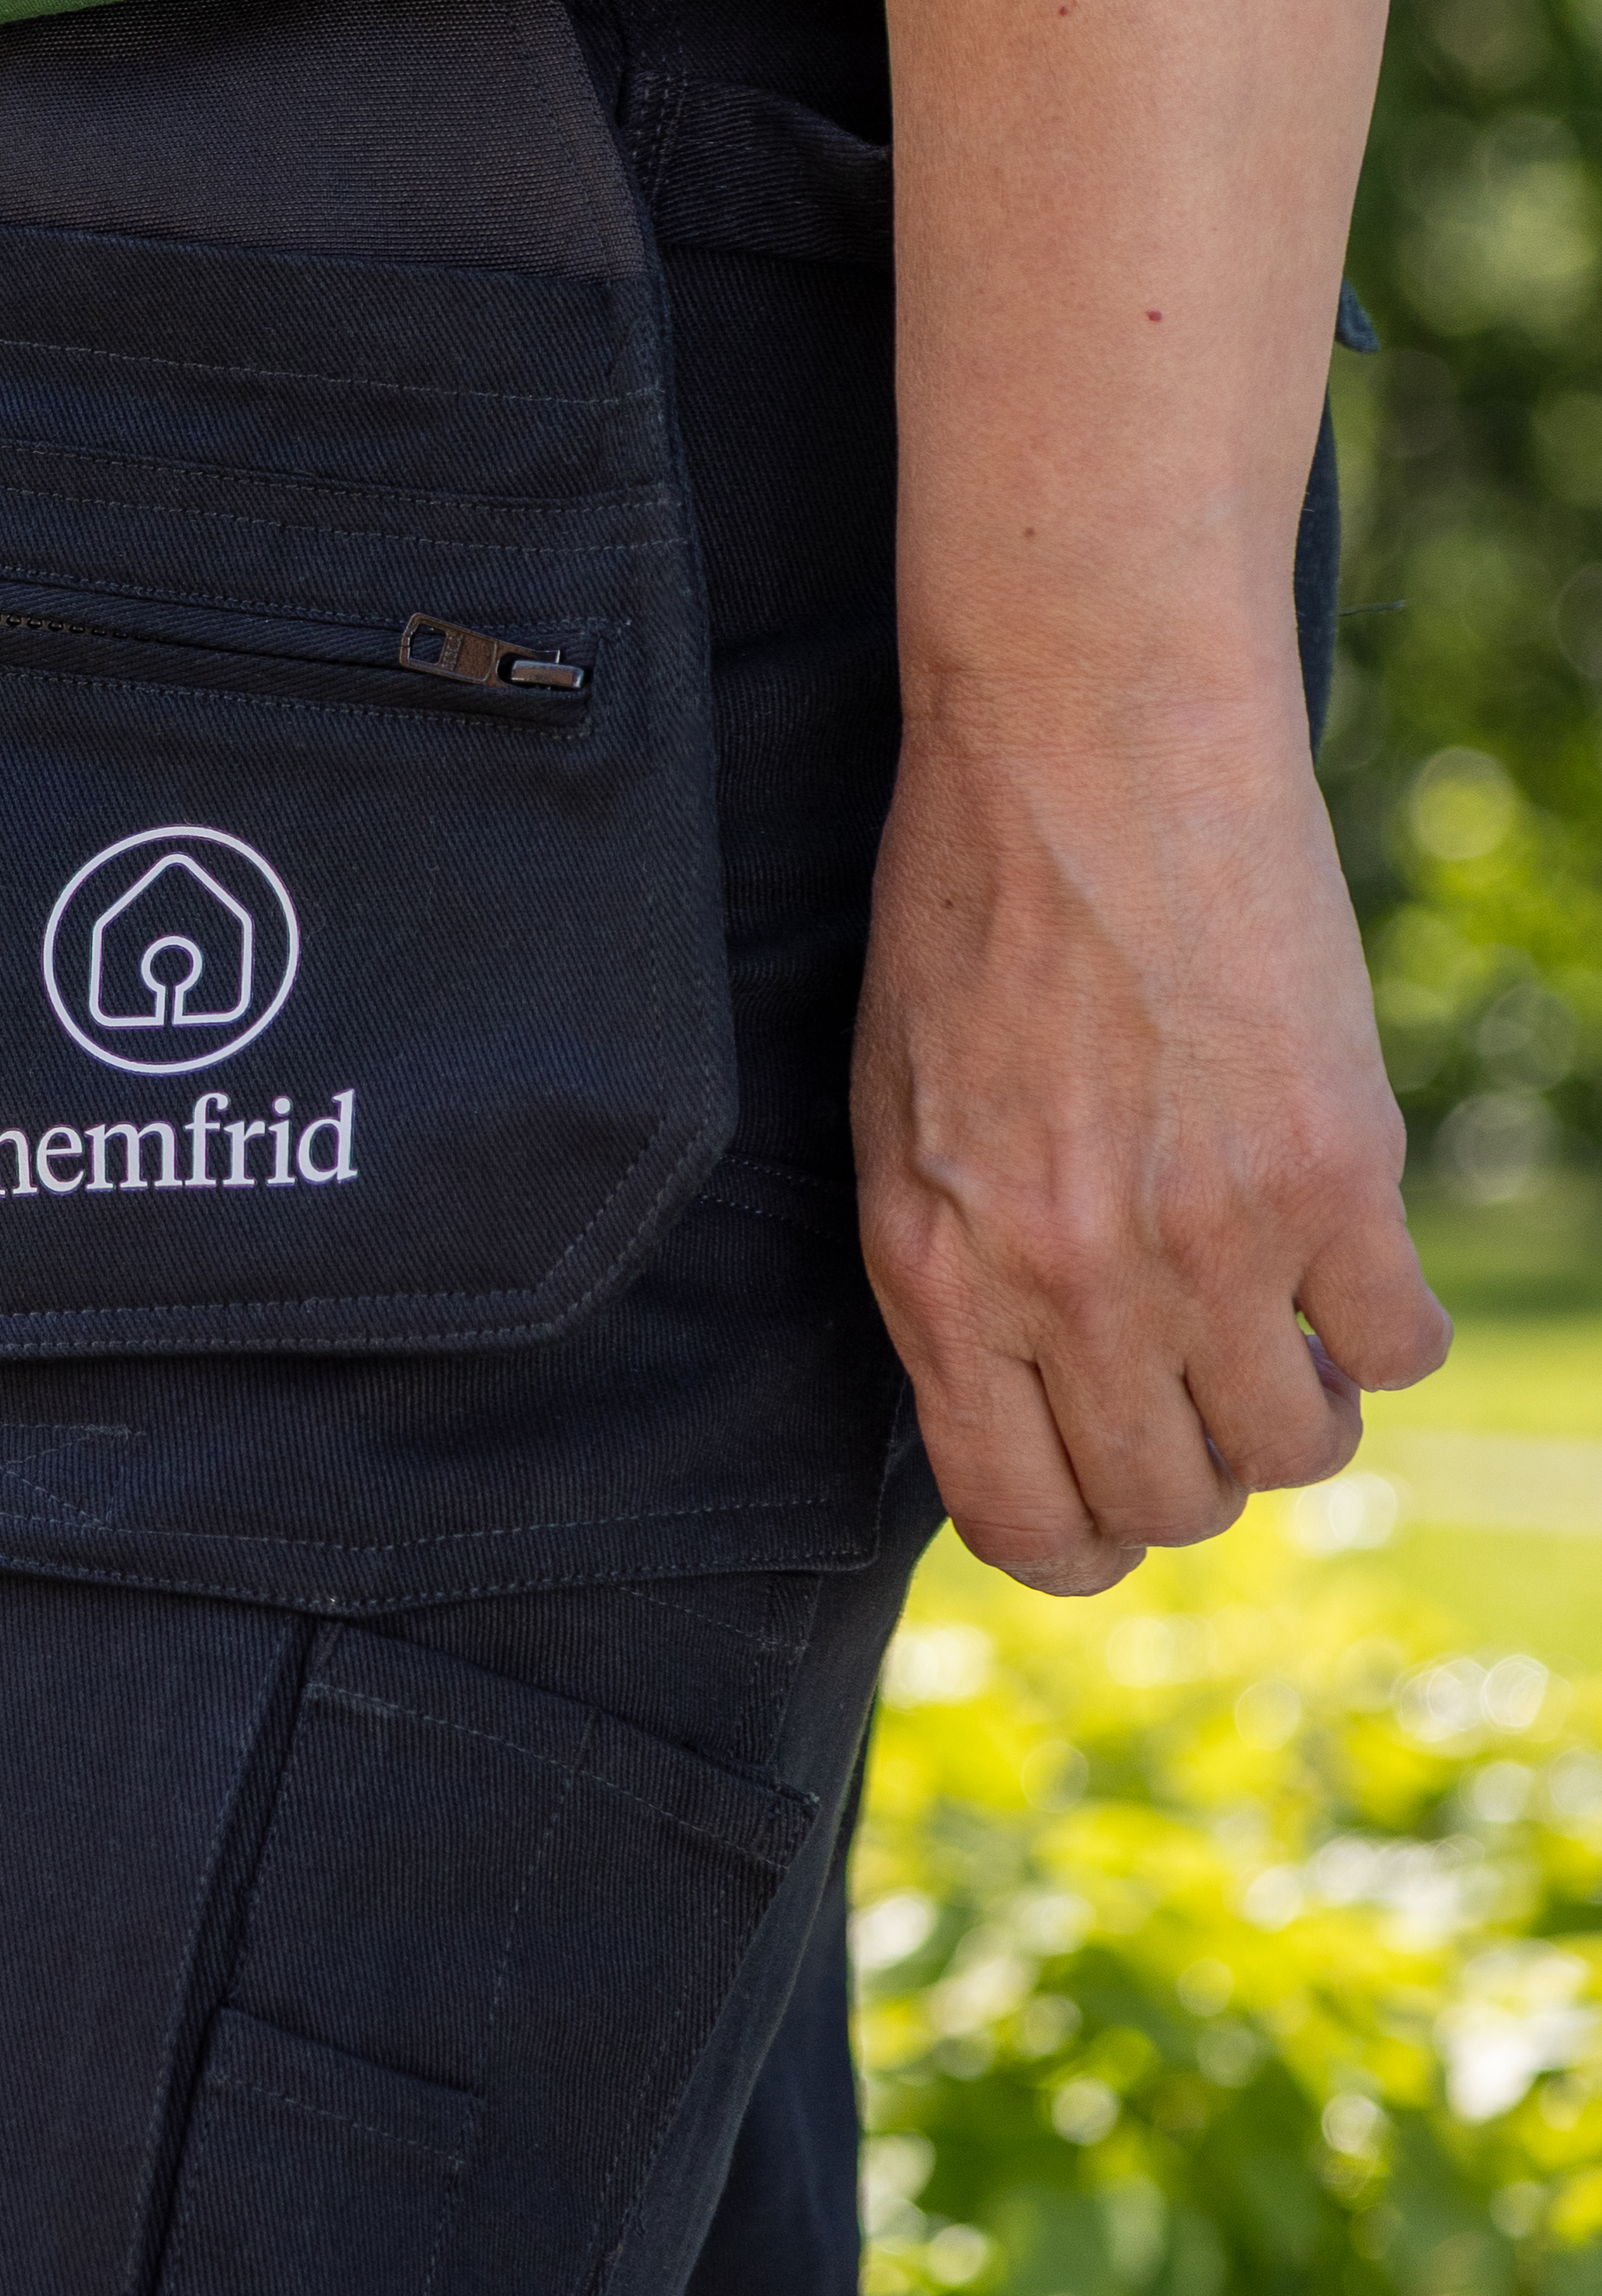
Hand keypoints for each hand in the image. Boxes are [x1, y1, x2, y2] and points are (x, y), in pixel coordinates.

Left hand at [853, 697, 1446, 1589]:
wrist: (1080, 752)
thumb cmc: (967, 922)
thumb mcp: (900, 1122)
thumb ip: (957, 1276)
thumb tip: (1026, 1409)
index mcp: (937, 1276)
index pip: (1021, 1521)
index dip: (1076, 1543)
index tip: (1108, 1502)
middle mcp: (1068, 1282)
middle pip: (1169, 1504)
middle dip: (1188, 1473)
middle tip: (1196, 1386)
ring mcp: (1209, 1238)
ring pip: (1295, 1451)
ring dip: (1292, 1410)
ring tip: (1269, 1321)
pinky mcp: (1333, 1175)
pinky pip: (1397, 1348)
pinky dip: (1382, 1328)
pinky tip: (1341, 1258)